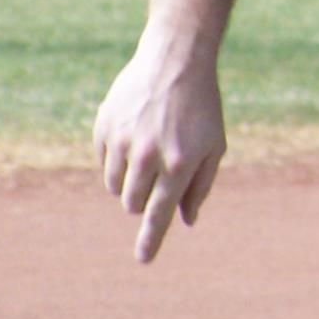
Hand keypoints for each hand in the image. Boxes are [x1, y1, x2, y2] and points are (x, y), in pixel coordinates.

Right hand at [93, 34, 226, 262]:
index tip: (144, 260)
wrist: (176, 58)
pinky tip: (135, 131)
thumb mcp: (214, 144)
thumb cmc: (201, 105)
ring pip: (115, 187)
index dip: (151, 240)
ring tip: (149, 149)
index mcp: (179, 164)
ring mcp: (123, 141)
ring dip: (129, 179)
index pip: (160, 214)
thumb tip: (185, 221)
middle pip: (133, 204)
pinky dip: (116, 157)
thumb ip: (200, 185)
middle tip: (160, 169)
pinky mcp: (105, 127)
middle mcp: (148, 156)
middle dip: (144, 197)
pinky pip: (103, 161)